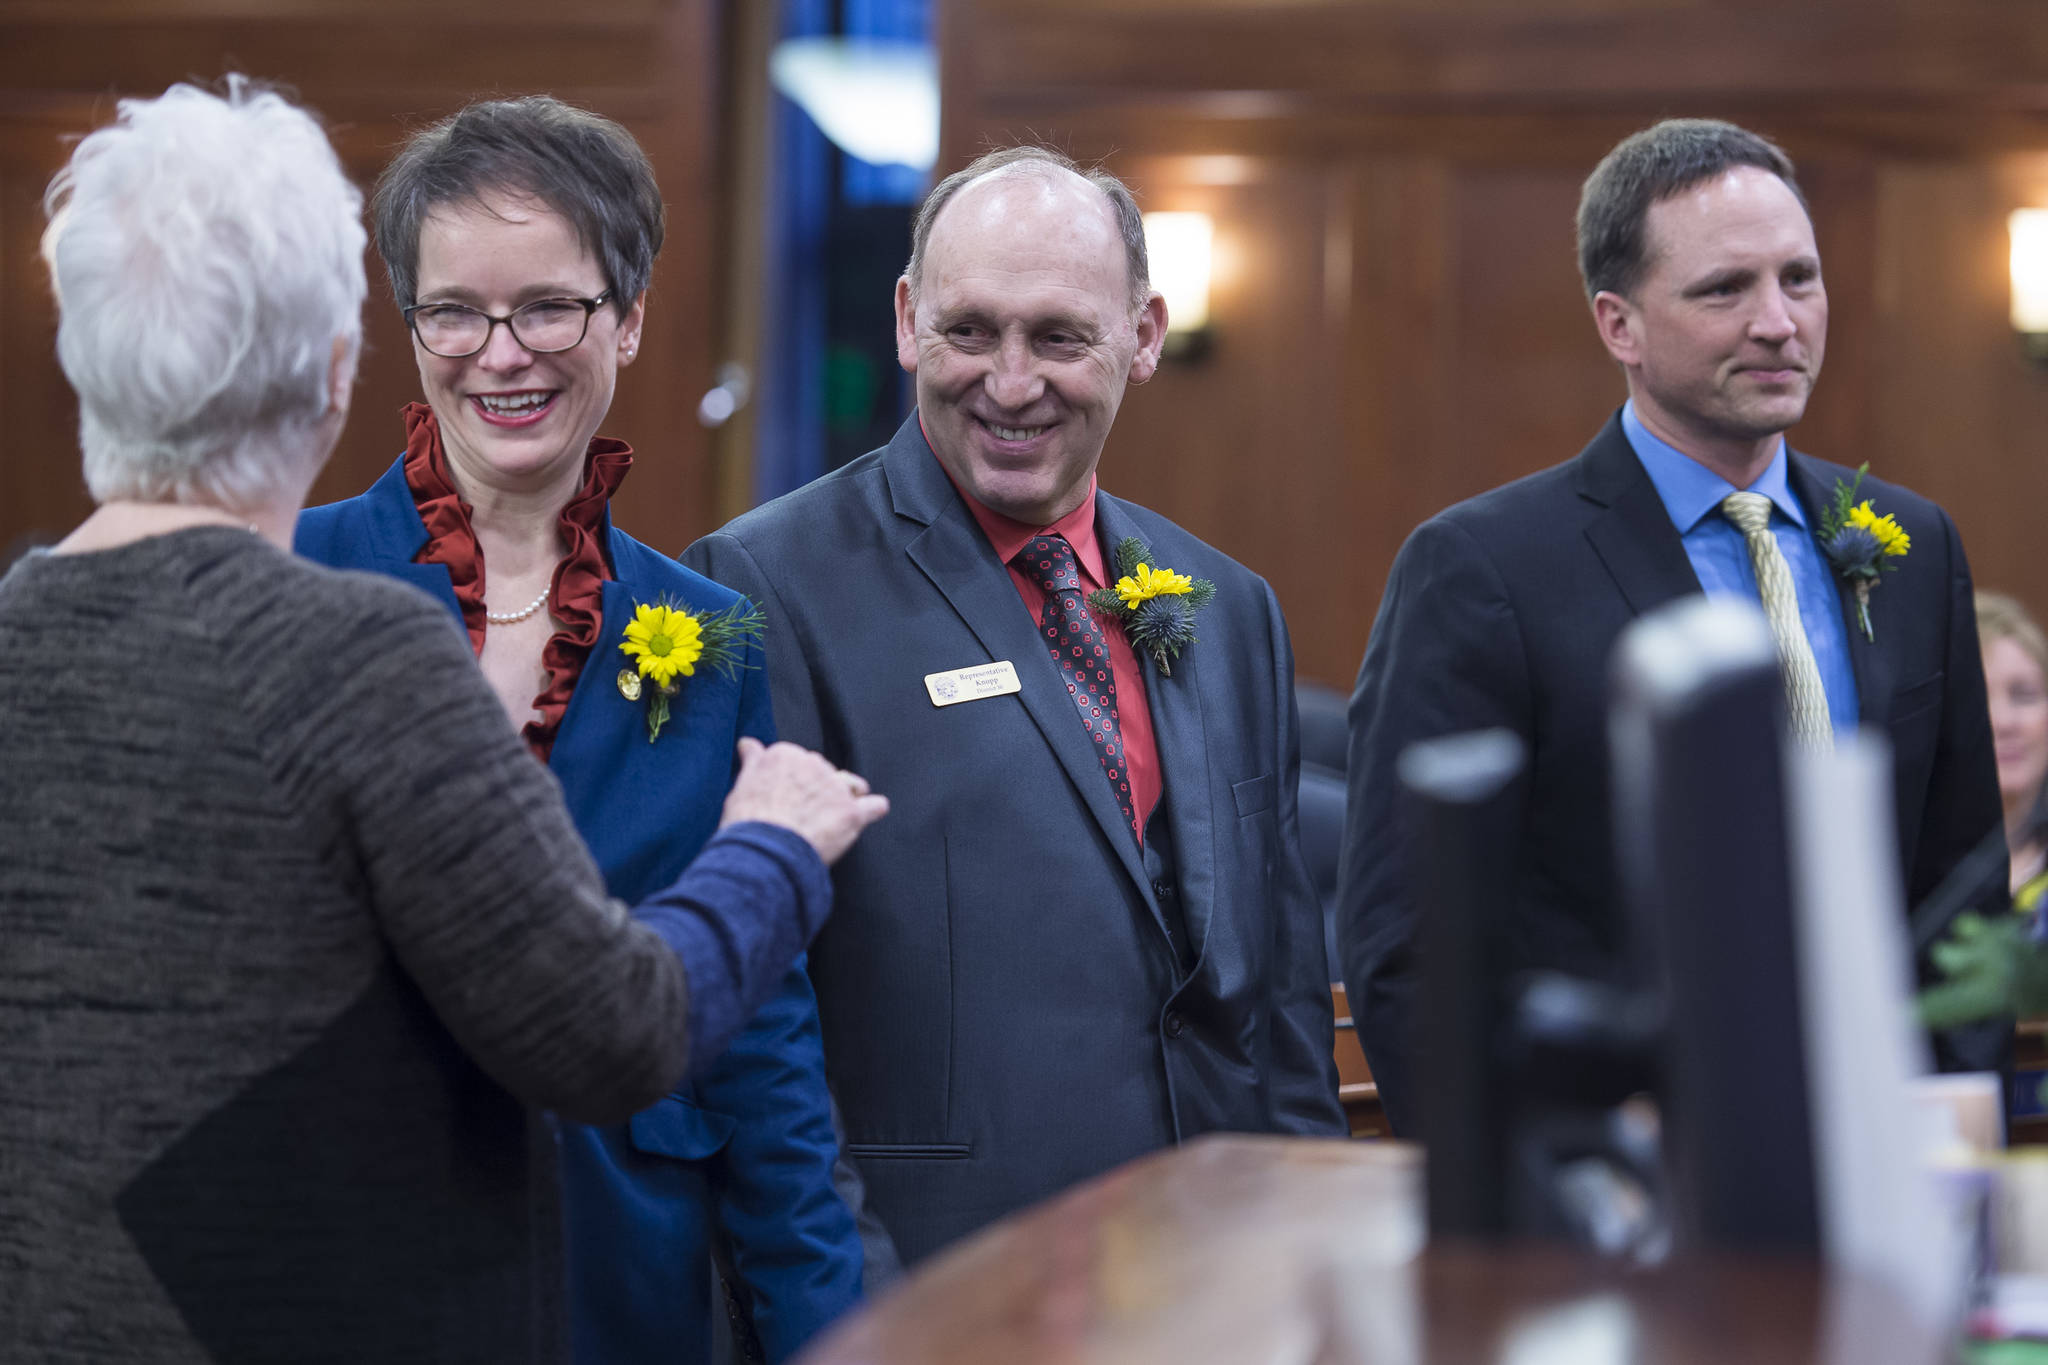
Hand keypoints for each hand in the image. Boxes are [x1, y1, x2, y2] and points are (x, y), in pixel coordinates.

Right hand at [720, 737, 888, 865]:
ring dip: (845, 796)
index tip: (789, 795)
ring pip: (849, 785)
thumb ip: (753, 761)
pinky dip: (873, 809)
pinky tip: (871, 811)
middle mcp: (814, 765)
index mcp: (786, 755)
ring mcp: (836, 788)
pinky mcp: (852, 813)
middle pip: (824, 772)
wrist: (766, 852)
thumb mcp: (741, 785)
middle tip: (803, 812)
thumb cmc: (750, 823)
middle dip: (817, 789)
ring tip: (832, 816)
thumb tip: (748, 744)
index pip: (798, 760)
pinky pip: (874, 806)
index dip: (795, 780)